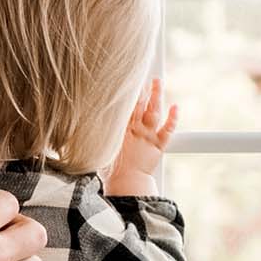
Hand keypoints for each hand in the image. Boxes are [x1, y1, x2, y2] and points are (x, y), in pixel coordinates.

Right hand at [106, 77, 178, 195]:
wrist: (126, 183)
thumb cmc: (111, 172)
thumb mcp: (99, 151)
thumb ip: (98, 139)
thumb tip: (85, 129)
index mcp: (119, 131)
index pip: (123, 108)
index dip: (126, 94)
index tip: (126, 83)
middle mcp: (134, 130)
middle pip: (138, 105)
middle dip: (141, 90)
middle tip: (141, 76)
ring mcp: (147, 136)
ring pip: (153, 111)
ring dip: (156, 95)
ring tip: (158, 82)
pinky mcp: (158, 144)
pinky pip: (168, 128)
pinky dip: (173, 117)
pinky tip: (176, 106)